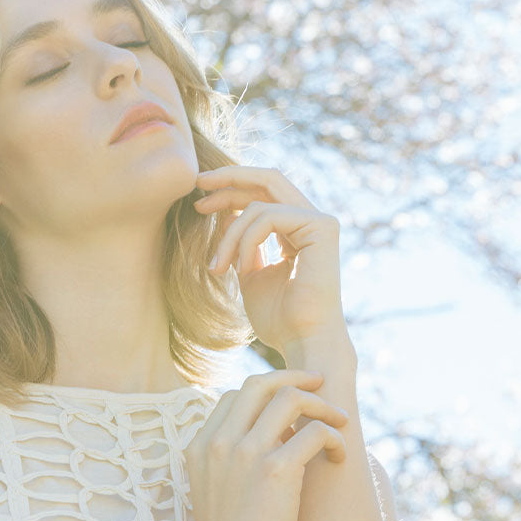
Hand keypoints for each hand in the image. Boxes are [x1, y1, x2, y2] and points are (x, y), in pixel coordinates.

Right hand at [183, 370, 352, 520]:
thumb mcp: (215, 487)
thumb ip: (231, 456)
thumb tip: (274, 434)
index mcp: (201, 445)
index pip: (235, 396)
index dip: (267, 392)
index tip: (290, 404)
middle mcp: (221, 442)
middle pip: (260, 384)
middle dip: (295, 378)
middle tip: (320, 384)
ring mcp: (246, 452)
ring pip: (291, 398)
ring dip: (323, 405)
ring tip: (340, 420)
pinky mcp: (276, 469)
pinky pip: (316, 433)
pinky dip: (335, 438)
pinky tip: (340, 454)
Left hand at [192, 166, 346, 345]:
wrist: (301, 341)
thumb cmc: (278, 317)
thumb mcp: (250, 273)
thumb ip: (242, 243)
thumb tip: (225, 215)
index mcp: (297, 228)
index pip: (263, 193)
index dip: (230, 190)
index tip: (198, 202)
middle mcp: (312, 219)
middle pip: (267, 179)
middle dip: (229, 178)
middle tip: (198, 184)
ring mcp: (320, 221)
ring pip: (259, 203)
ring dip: (229, 234)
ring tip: (218, 267)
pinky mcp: (322, 227)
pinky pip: (267, 217)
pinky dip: (245, 240)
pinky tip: (242, 269)